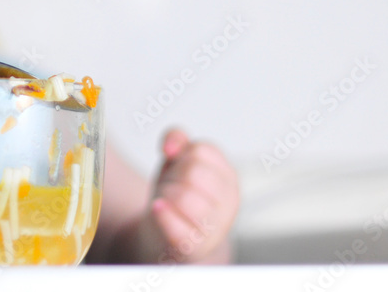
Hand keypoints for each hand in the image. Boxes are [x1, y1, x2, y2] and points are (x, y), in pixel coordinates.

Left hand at [148, 128, 239, 262]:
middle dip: (174, 176)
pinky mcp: (197, 248)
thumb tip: (171, 146)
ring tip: (167, 202)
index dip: (181, 156)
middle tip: (171, 188)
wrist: (166, 233)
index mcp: (227, 176)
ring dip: (166, 196)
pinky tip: (158, 210)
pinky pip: (181, 229)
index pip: (201, 151)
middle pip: (194, 172)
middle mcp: (229, 202)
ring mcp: (216, 227)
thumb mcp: (177, 160)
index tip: (179, 168)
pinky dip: (164, 216)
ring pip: (186, 198)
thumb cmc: (176, 194)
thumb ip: (176, 138)